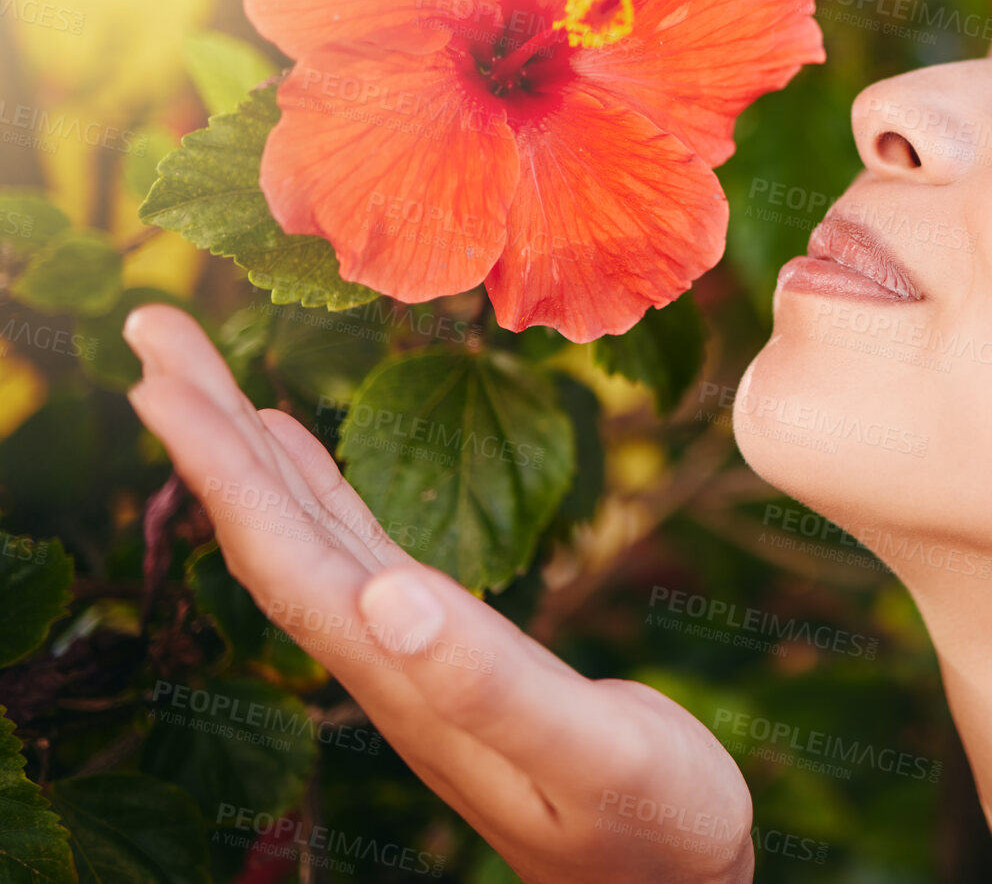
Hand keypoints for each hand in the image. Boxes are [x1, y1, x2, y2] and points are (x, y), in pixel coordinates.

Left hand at [124, 305, 752, 883]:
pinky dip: (318, 491)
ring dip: (247, 456)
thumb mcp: (592, 754)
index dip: (218, 467)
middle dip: (206, 434)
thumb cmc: (652, 825)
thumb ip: (493, 686)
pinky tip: (294, 451)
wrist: (668, 883)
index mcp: (404, 677)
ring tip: (199, 375)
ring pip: (307, 538)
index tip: (160, 374)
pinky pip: (360, 550)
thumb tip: (390, 593)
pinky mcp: (450, 649)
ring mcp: (413, 655)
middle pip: (271, 536)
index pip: (284, 559)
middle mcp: (387, 660)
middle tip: (153, 332)